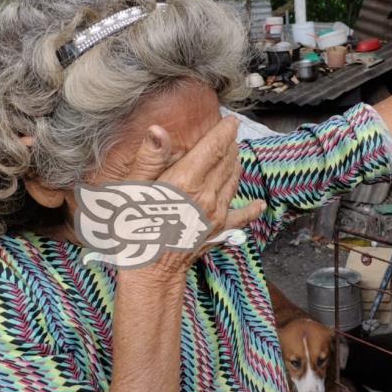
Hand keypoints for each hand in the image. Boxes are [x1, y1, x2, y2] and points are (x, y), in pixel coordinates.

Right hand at [128, 117, 265, 259]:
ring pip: (233, 181)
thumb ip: (149, 158)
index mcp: (186, 180)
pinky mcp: (218, 231)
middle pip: (226, 162)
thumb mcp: (132, 190)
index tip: (231, 120)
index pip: (213, 147)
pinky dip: (251, 209)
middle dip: (230, 145)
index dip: (224, 131)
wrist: (149, 272)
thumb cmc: (134, 230)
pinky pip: (241, 216)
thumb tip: (158, 130)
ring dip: (236, 165)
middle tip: (232, 132)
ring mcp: (216, 214)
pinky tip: (259, 204)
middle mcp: (207, 194)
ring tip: (235, 154)